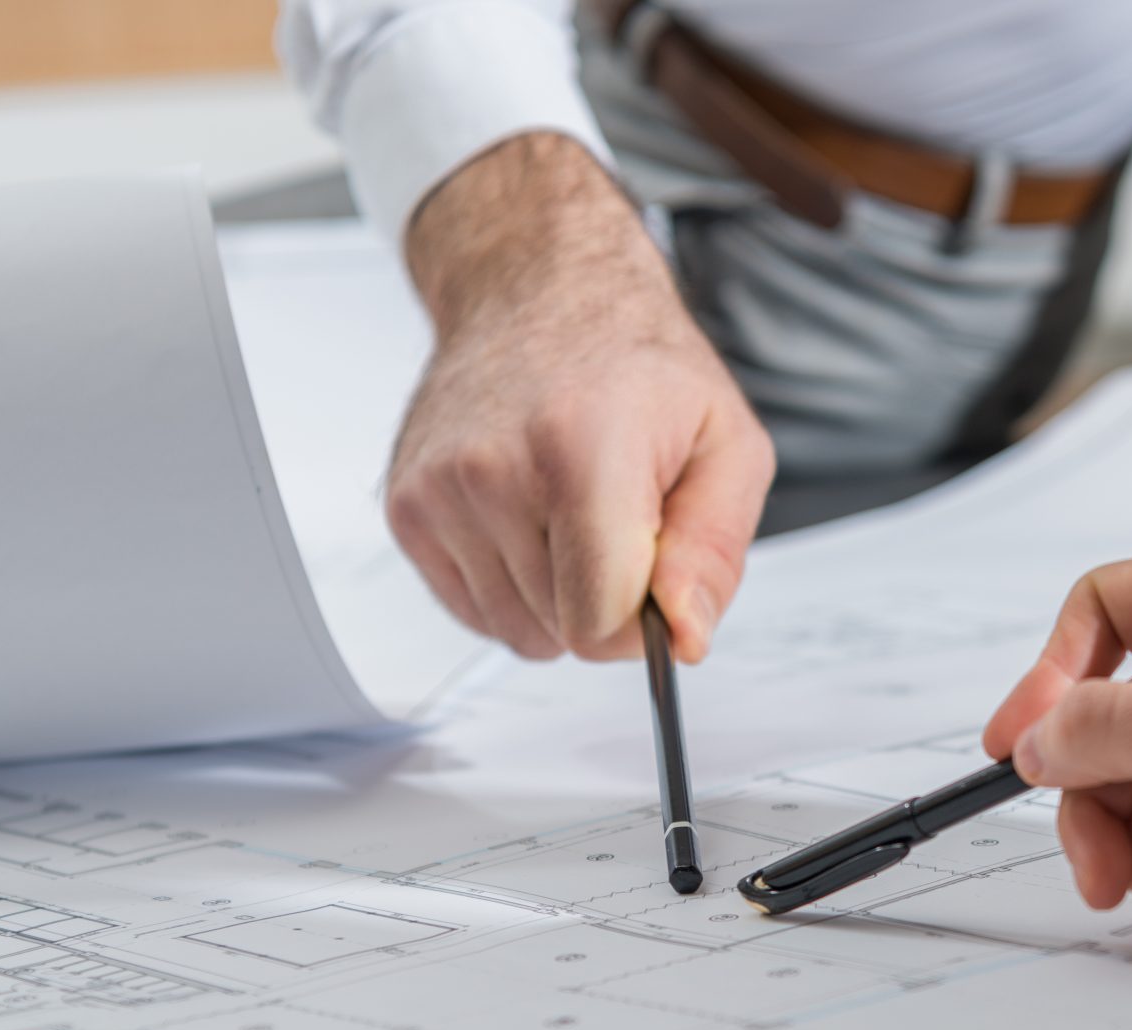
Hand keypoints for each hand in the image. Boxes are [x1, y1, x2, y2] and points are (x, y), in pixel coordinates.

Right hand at [388, 134, 774, 662]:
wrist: (535, 290)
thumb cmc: (636, 365)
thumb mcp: (726, 444)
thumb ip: (714, 552)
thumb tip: (684, 637)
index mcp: (580, 449)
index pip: (599, 622)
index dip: (644, 620)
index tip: (659, 571)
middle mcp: (491, 470)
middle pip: (565, 634)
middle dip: (607, 598)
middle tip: (618, 515)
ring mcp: (437, 491)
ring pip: (520, 633)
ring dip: (559, 595)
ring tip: (571, 509)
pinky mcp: (405, 509)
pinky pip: (477, 613)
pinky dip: (515, 586)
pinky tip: (530, 517)